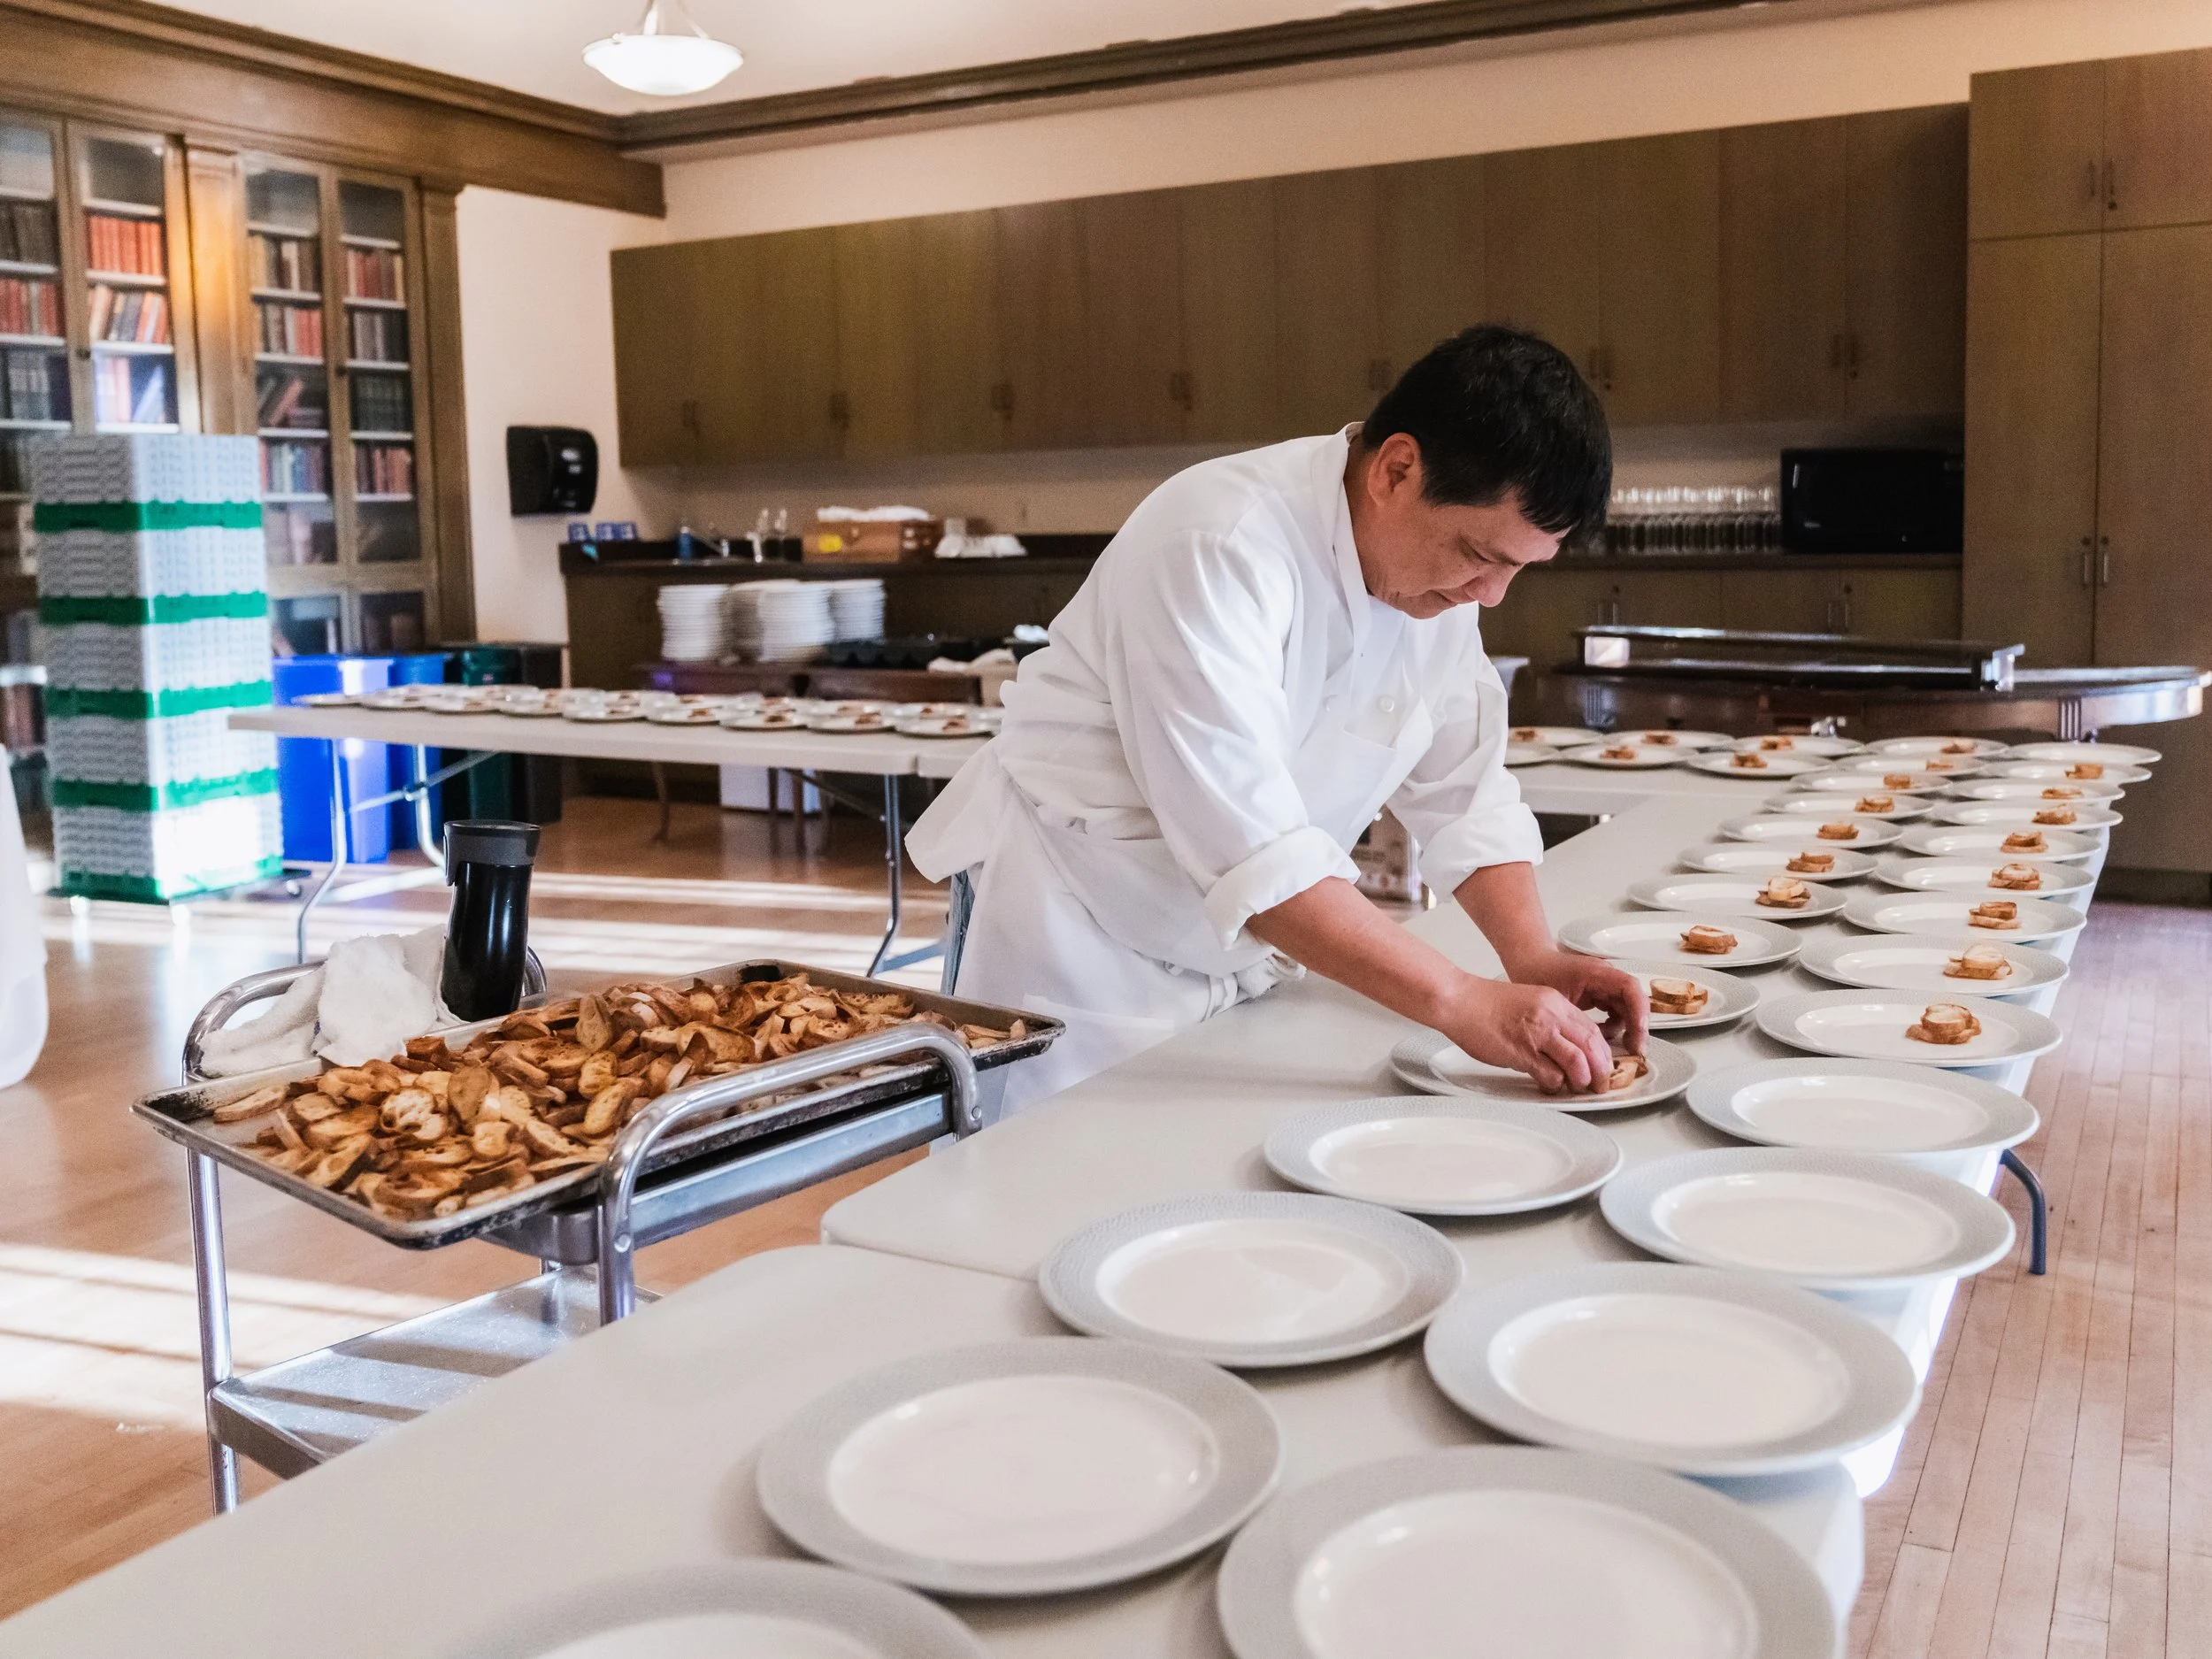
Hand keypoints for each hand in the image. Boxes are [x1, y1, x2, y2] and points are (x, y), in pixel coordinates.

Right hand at [1434, 976, 1614, 1095]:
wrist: (1459, 1000)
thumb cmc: (1486, 1003)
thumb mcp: (1528, 1001)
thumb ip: (1549, 1019)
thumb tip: (1564, 1045)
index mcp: (1555, 1003)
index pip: (1592, 1029)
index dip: (1603, 1052)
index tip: (1603, 1065)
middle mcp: (1551, 1016)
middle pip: (1592, 1046)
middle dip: (1602, 1070)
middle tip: (1600, 1083)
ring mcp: (1537, 1034)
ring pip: (1578, 1062)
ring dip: (1582, 1080)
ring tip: (1578, 1088)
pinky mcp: (1522, 1052)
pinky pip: (1550, 1074)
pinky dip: (1556, 1085)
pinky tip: (1551, 1086)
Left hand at [1506, 947, 1649, 1054]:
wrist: (1528, 962)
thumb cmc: (1537, 973)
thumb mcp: (1555, 999)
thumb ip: (1575, 1020)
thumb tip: (1592, 1046)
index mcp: (1597, 973)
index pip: (1629, 988)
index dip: (1639, 1011)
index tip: (1638, 1033)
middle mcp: (1606, 978)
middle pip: (1633, 1001)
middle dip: (1637, 1027)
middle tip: (1635, 1051)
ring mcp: (1604, 986)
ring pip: (1627, 1009)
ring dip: (1625, 1028)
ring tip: (1613, 1047)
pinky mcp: (1599, 994)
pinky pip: (1615, 1011)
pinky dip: (1612, 1026)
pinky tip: (1599, 1036)